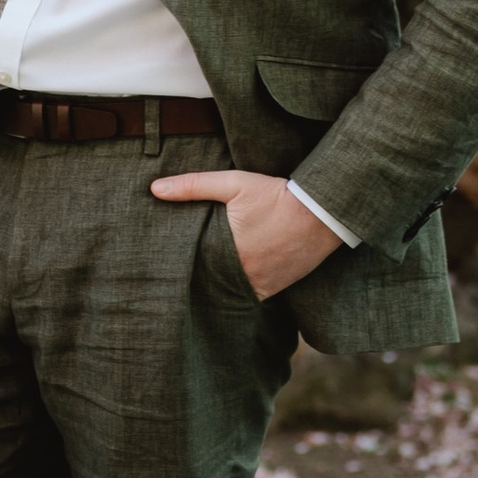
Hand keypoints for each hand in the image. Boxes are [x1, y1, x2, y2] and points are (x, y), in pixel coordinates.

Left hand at [149, 166, 342, 300]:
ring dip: (218, 283)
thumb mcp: (233, 183)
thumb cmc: (276, 196)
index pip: (192, 265)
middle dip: (197, 275)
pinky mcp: (275, 288)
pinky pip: (249, 294)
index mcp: (227, 252)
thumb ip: (193, 186)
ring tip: (202, 276)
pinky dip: (239, 288)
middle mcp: (243, 275)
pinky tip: (228, 279)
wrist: (323, 212)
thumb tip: (155, 189)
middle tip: (179, 271)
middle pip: (209, 280)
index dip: (180, 263)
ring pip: (228, 290)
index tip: (166, 261)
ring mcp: (261, 285)